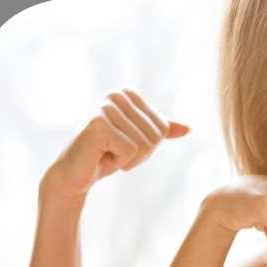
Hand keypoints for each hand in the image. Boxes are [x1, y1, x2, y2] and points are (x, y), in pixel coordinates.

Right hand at [44, 88, 190, 197]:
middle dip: (140, 153)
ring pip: (145, 145)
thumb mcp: (139, 141)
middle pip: (156, 135)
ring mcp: (105, 109)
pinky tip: (102, 156)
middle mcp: (115, 95)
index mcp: (127, 93)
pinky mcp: (97, 126)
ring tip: (108, 153)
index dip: (149, 144)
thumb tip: (189, 128)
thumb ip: (161, 131)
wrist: (77, 173)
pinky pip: (131, 151)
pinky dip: (120, 162)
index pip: (163, 126)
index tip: (125, 144)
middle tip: (115, 151)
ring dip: (129, 159)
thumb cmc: (107, 154)